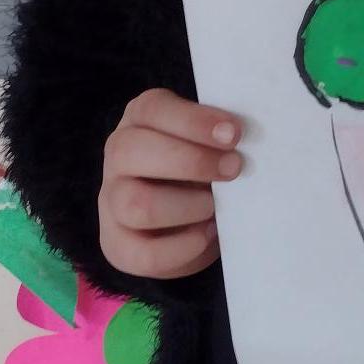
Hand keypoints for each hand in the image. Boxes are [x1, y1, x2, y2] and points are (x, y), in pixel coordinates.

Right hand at [100, 89, 243, 282]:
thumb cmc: (204, 169)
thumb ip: (220, 138)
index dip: (194, 121)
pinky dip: (184, 247)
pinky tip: (208, 234)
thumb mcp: (210, 143)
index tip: (234, 134)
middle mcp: (118, 155)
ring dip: (187, 206)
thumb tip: (253, 144)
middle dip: (191, 161)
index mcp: (141, 119)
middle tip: (234, 169)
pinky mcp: (117, 245)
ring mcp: (111, 201)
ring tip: (216, 206)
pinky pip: (144, 254)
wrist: (185, 220)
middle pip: (132, 151)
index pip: (152, 109)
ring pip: (135, 204)